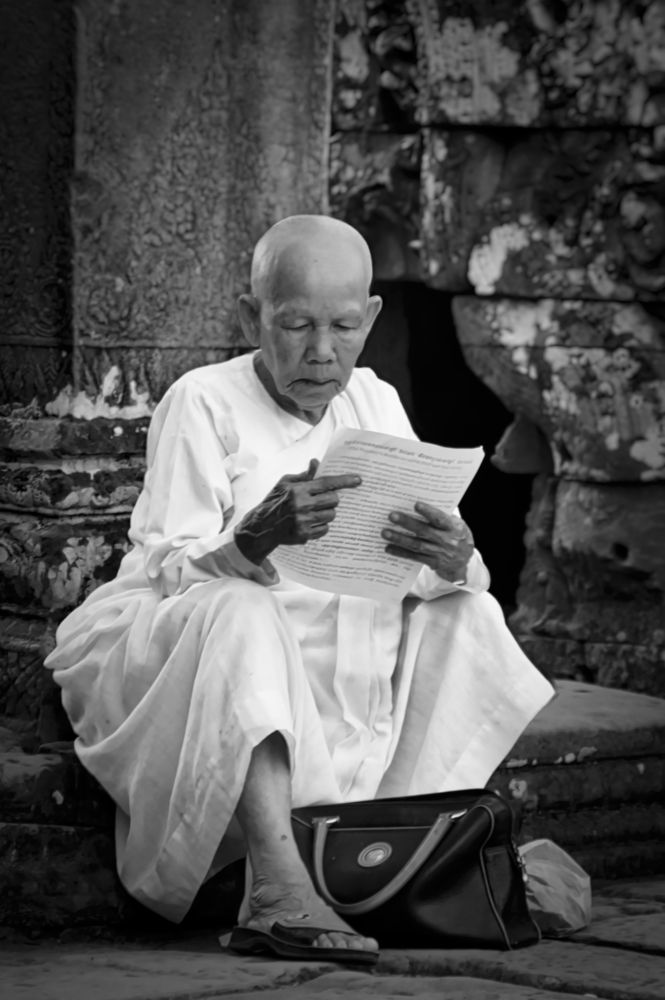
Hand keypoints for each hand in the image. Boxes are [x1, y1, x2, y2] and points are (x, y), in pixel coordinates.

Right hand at [235, 459, 360, 564]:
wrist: (261, 526)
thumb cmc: (274, 501)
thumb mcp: (285, 483)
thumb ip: (303, 475)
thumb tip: (316, 462)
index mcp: (298, 490)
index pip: (327, 483)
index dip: (344, 481)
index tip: (358, 480)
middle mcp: (302, 505)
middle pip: (333, 500)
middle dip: (331, 499)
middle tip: (323, 500)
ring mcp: (304, 521)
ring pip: (331, 515)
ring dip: (327, 513)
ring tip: (314, 512)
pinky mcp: (305, 535)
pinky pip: (325, 529)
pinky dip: (321, 525)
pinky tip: (310, 523)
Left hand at [382, 502, 474, 582]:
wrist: (464, 563)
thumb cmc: (457, 536)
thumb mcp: (457, 525)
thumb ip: (442, 516)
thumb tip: (420, 503)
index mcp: (454, 528)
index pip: (440, 519)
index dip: (429, 512)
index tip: (416, 504)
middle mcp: (448, 541)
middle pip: (424, 531)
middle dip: (407, 523)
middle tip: (391, 516)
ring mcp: (440, 553)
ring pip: (417, 545)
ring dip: (400, 539)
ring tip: (385, 532)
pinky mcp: (432, 563)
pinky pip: (414, 557)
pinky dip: (401, 552)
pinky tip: (388, 547)